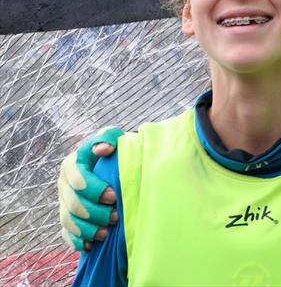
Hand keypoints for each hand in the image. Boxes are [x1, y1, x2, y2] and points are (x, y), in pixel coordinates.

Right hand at [58, 126, 123, 251]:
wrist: (112, 166)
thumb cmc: (115, 151)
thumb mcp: (114, 138)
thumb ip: (108, 137)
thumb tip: (104, 148)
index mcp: (72, 164)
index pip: (76, 177)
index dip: (93, 189)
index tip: (113, 196)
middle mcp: (64, 184)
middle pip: (73, 203)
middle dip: (94, 213)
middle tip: (115, 216)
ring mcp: (64, 202)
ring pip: (68, 221)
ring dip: (87, 229)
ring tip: (107, 232)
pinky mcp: (67, 218)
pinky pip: (66, 235)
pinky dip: (77, 241)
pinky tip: (91, 244)